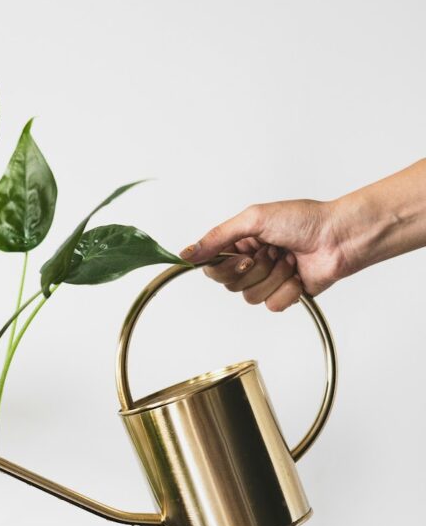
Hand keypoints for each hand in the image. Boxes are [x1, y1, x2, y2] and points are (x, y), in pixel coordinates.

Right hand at [181, 199, 347, 310]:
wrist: (339, 237)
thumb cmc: (304, 220)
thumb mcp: (254, 219)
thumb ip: (217, 237)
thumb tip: (186, 253)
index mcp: (241, 242)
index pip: (213, 267)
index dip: (226, 267)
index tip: (245, 255)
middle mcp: (252, 262)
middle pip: (231, 284)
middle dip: (255, 269)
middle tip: (273, 252)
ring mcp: (268, 280)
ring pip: (251, 297)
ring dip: (274, 277)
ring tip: (290, 260)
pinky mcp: (286, 295)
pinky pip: (272, 305)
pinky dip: (288, 290)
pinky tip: (299, 274)